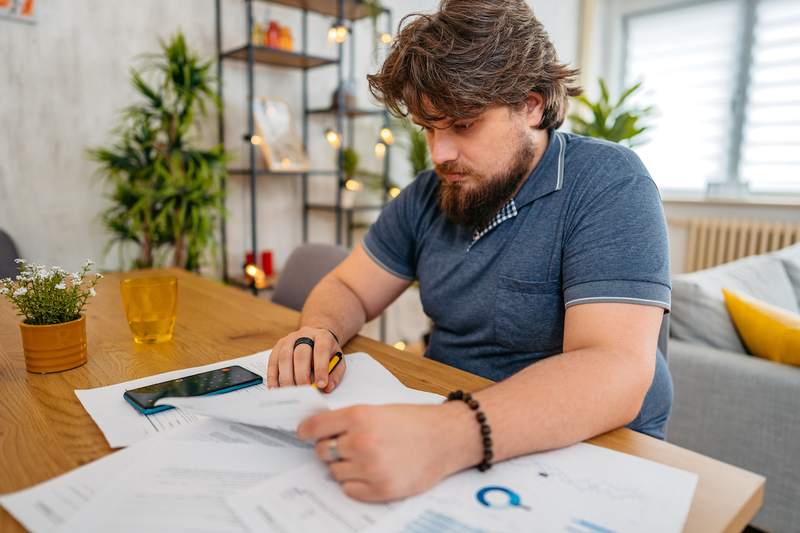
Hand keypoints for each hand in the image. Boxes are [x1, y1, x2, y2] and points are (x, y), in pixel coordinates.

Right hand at [267, 326, 345, 391]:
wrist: (315, 336)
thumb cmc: (327, 352)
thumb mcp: (337, 360)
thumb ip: (334, 374)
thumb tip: (327, 387)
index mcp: (322, 337)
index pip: (321, 350)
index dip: (321, 368)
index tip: (321, 385)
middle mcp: (304, 335)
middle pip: (300, 353)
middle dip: (302, 375)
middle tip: (304, 391)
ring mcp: (289, 340)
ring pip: (284, 357)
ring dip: (286, 377)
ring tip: (291, 392)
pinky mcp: (278, 347)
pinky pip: (273, 362)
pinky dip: (273, 377)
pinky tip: (276, 388)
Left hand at [297, 403, 471, 501]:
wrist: (447, 438)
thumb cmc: (414, 421)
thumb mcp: (378, 410)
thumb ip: (349, 420)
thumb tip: (319, 431)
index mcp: (359, 417)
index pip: (314, 428)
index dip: (307, 431)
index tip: (304, 434)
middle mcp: (361, 442)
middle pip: (322, 452)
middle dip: (331, 449)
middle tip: (347, 446)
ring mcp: (370, 468)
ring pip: (335, 473)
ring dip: (346, 467)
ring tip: (368, 458)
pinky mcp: (381, 490)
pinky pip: (350, 490)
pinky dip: (356, 484)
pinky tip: (372, 472)